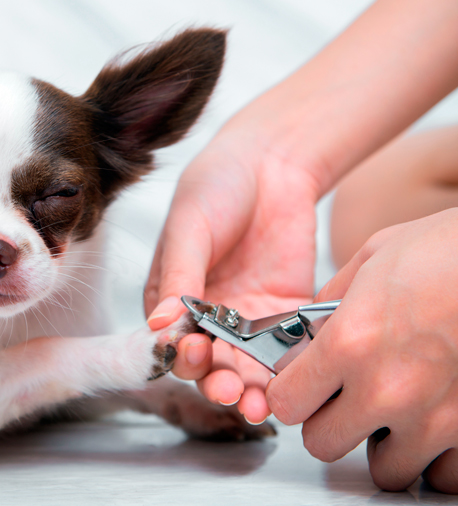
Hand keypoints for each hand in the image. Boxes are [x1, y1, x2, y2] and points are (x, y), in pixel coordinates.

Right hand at [145, 133, 317, 424]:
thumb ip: (179, 277)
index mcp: (171, 299)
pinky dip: (287, 368)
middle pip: (209, 364)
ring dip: (250, 389)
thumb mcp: (190, 229)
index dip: (178, 355)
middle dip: (216, 382)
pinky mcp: (285, 313)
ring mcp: (247, 318)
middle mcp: (207, 317)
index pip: (169, 341)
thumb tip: (160, 326)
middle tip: (229, 389)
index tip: (192, 354)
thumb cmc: (216, 187)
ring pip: (246, 366)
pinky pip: (285, 348)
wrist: (270, 160)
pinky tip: (290, 381)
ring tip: (259, 405)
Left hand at [266, 209, 457, 492]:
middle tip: (345, 402)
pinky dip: (436, 458)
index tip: (300, 387)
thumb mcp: (372, 259)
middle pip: (323, 444)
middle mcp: (387, 389)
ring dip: (385, 445)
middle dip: (329, 423)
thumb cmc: (450, 251)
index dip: (291, 393)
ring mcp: (435, 419)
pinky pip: (444, 477)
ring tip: (396, 413)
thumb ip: (330, 303)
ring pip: (385, 470)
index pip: (286, 403)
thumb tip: (309, 332)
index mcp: (350, 343)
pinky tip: (433, 425)